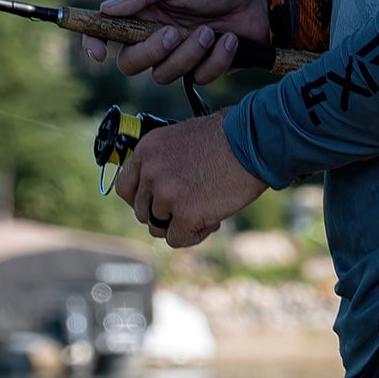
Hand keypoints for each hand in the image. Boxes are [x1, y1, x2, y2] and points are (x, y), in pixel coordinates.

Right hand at [84, 0, 266, 84]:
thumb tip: (107, 9)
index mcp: (145, 11)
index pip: (108, 32)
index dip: (95, 44)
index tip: (99, 54)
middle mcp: (156, 36)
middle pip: (130, 63)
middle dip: (150, 52)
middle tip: (172, 34)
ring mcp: (180, 55)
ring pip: (163, 74)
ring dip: (189, 53)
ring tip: (211, 31)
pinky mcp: (204, 69)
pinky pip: (197, 78)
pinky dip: (216, 59)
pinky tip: (229, 40)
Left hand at [112, 109, 267, 247]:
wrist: (253, 142)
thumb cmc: (226, 139)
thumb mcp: (181, 141)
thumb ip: (162, 164)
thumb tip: (154, 195)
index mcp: (146, 149)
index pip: (125, 187)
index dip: (141, 199)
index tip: (157, 203)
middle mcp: (150, 171)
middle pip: (141, 211)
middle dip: (163, 214)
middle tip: (189, 206)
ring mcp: (165, 194)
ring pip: (158, 227)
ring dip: (180, 223)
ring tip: (206, 208)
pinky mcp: (184, 214)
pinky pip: (177, 239)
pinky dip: (194, 235)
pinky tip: (213, 220)